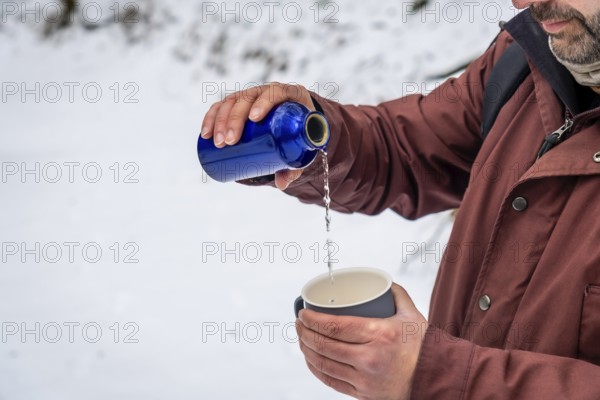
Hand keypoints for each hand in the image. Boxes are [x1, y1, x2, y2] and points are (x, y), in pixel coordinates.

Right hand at [200, 83, 315, 189]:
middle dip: (234, 119)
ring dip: (219, 121)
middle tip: (231, 142)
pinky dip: (210, 118)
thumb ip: (295, 166)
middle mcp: (266, 91)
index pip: (275, 92)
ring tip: (218, 143)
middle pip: (247, 98)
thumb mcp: (302, 148)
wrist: (292, 124)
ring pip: (231, 101)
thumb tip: (282, 184)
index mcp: (289, 94)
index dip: (263, 102)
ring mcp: (250, 95)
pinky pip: (220, 106)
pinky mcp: (236, 104)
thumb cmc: (299, 134)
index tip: (254, 119)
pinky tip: (205, 133)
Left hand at [296, 284, 426, 399]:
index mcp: (379, 335)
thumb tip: (382, 282)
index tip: (303, 313)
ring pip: (324, 364)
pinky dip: (316, 369)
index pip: (335, 326)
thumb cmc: (424, 348)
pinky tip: (311, 359)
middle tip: (299, 323)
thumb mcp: (412, 315)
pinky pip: (331, 381)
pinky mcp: (363, 393)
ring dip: (306, 350)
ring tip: (302, 338)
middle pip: (325, 345)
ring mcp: (365, 379)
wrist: (437, 379)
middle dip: (304, 333)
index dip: (313, 320)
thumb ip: (396, 294)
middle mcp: (370, 359)